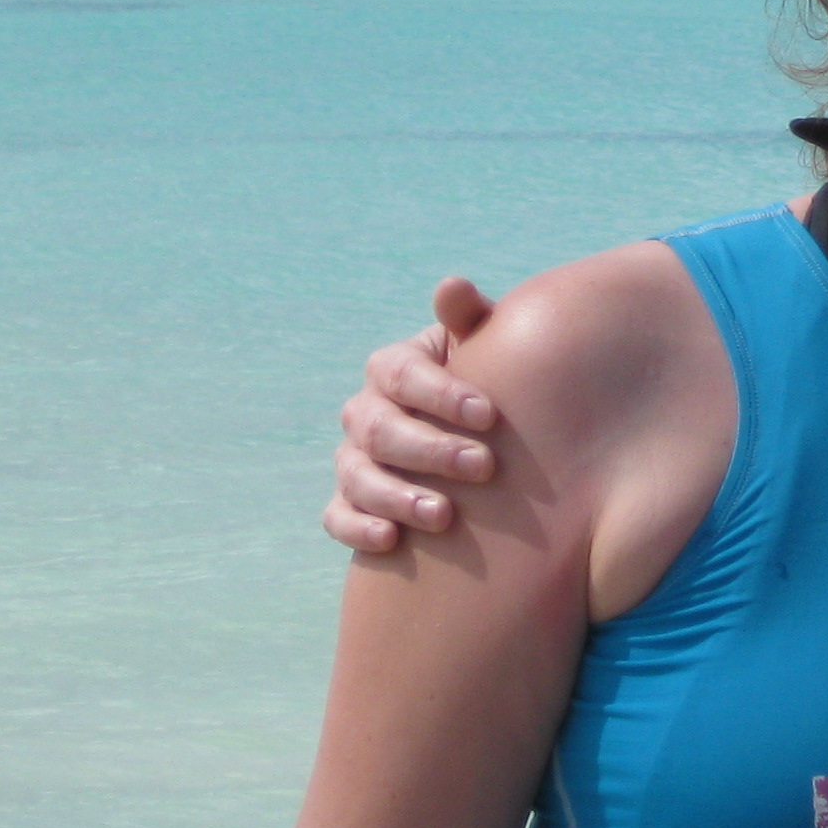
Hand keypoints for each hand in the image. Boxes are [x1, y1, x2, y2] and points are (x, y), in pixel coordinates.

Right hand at [322, 279, 503, 552]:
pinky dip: (357, 529)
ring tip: (444, 515)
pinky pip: (337, 517)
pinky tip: (391, 541)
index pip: (404, 376)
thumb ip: (470, 320)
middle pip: (382, 430)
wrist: (479, 435)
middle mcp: (365, 411)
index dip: (443, 394)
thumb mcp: (484, 348)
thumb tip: (452, 286)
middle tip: (484, 467)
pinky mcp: (349, 501)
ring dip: (397, 496)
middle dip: (431, 450)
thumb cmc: (488, 382)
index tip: (490, 415)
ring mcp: (353, 458)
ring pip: (357, 476)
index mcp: (393, 368)